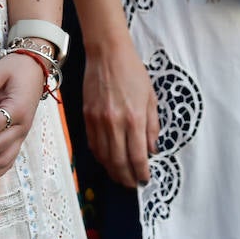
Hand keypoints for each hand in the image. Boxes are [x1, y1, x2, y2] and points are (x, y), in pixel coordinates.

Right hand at [82, 38, 158, 186]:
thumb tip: (152, 149)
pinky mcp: (86, 117)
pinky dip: (100, 156)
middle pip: (119, 162)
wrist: (107, 54)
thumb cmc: (133, 72)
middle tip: (132, 184)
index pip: (138, 156)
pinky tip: (107, 160)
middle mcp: (114, 123)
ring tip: (120, 176)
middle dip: (126, 177)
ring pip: (104, 157)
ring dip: (112, 171)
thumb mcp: (151, 98)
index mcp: (134, 119)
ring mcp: (98, 121)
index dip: (141, 173)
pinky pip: (93, 144)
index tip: (145, 180)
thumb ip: (152, 126)